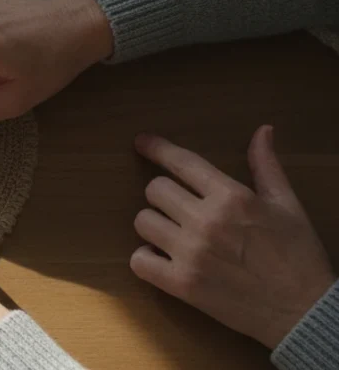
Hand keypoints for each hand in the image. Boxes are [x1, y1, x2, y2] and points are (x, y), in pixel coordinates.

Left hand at [131, 126, 335, 348]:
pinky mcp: (182, 285)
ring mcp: (191, 254)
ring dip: (154, 225)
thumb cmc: (298, 255)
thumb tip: (262, 130)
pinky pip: (139, 261)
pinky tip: (162, 259)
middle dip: (164, 195)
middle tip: (180, 208)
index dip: (157, 148)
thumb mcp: (287, 205)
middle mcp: (206, 221)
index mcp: (232, 197)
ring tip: (173, 234)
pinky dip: (145, 259)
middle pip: (155, 190)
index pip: (182, 163)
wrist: (303, 311)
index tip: (142, 142)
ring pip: (143, 221)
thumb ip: (266, 165)